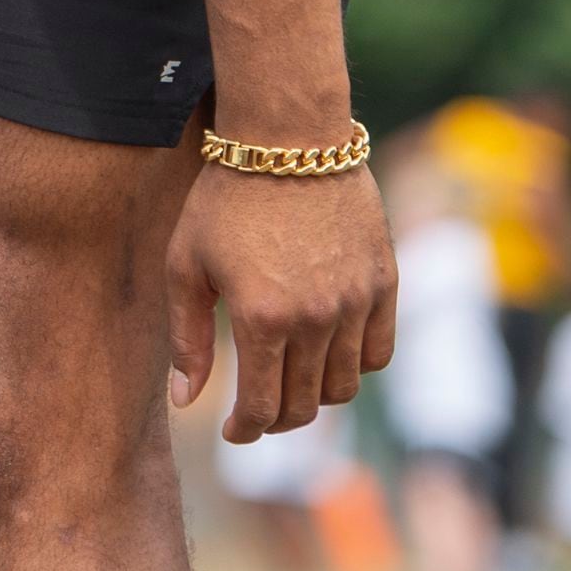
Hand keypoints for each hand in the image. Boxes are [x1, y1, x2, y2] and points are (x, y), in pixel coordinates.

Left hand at [167, 159, 396, 442]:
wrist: (288, 139)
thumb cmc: (224, 199)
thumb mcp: (186, 264)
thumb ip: (187, 338)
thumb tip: (185, 401)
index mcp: (263, 319)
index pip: (263, 407)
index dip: (245, 430)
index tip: (233, 432)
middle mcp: (318, 319)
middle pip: (306, 405)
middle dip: (277, 418)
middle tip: (257, 411)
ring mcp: (357, 303)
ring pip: (345, 385)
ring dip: (315, 395)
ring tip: (289, 381)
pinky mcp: (385, 283)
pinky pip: (379, 352)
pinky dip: (356, 365)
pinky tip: (327, 355)